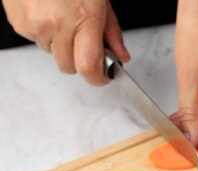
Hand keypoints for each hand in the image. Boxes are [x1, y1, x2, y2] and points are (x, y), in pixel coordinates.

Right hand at [2, 0, 128, 84]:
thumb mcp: (101, 0)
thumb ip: (112, 31)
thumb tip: (121, 56)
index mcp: (83, 18)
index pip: (89, 67)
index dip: (98, 78)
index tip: (103, 76)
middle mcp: (57, 24)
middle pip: (69, 66)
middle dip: (79, 59)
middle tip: (83, 38)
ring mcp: (35, 24)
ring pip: (52, 53)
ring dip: (60, 43)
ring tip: (63, 16)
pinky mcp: (19, 22)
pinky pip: (35, 40)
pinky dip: (43, 32)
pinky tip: (47, 11)